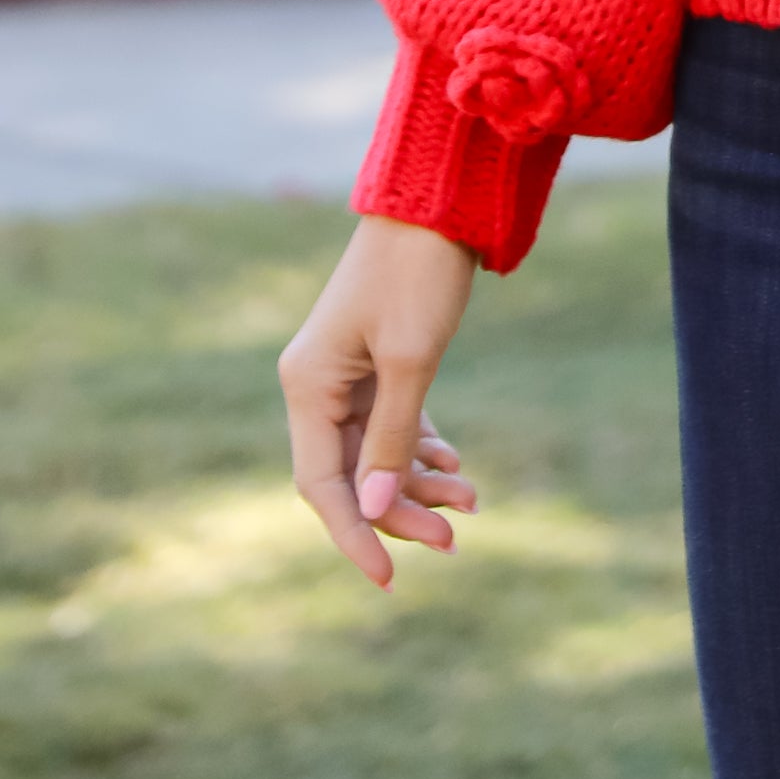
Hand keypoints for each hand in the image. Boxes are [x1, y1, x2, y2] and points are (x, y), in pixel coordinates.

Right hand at [280, 216, 481, 587]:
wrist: (439, 200)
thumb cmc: (419, 273)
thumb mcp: (410, 360)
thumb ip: (390, 438)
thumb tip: (370, 510)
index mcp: (308, 386)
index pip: (321, 486)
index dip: (353, 534)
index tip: (387, 578)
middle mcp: (317, 385)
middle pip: (350, 474)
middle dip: (398, 509)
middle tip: (454, 538)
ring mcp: (346, 372)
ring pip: (375, 451)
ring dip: (417, 481)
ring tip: (472, 502)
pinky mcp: (376, 360)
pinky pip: (391, 422)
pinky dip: (420, 446)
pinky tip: (454, 465)